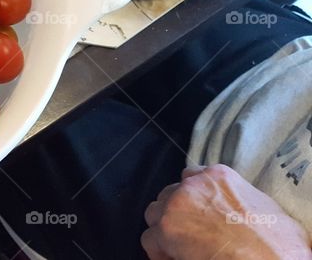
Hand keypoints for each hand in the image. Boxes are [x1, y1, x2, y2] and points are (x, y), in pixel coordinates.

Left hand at [142, 164, 311, 259]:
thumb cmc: (276, 241)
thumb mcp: (263, 205)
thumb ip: (237, 196)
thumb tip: (235, 210)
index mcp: (217, 175)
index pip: (191, 176)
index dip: (192, 197)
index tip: (197, 210)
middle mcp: (192, 186)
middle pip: (170, 195)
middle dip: (177, 212)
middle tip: (191, 232)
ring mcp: (175, 206)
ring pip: (155, 213)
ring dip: (165, 229)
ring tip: (182, 246)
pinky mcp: (165, 230)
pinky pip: (149, 238)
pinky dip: (159, 250)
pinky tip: (175, 258)